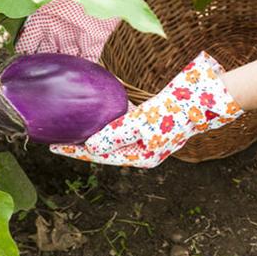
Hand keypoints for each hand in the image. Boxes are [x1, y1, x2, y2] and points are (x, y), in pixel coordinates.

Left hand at [50, 52, 244, 167]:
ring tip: (73, 128)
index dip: (76, 150)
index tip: (53, 146)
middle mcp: (142, 150)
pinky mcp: (150, 124)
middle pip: (104, 149)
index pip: (100, 155)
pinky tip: (97, 115)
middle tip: (56, 138)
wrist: (203, 98)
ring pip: (112, 138)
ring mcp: (146, 138)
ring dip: (93, 133)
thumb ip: (116, 135)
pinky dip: (108, 122)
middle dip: (81, 144)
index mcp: (140, 156)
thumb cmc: (175, 111)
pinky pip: (122, 126)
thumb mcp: (143, 124)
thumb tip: (91, 146)